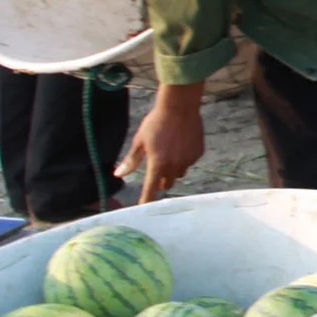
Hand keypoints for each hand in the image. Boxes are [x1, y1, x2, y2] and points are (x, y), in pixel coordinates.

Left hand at [116, 83, 205, 203]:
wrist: (180, 107)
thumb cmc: (156, 122)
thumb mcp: (139, 141)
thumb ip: (131, 160)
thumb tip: (118, 174)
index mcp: (157, 164)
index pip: (151, 189)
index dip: (146, 200)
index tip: (143, 209)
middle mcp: (174, 166)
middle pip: (167, 183)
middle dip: (161, 179)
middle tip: (156, 166)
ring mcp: (188, 160)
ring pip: (179, 173)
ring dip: (173, 170)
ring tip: (169, 153)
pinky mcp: (198, 153)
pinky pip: (189, 162)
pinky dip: (184, 159)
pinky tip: (180, 144)